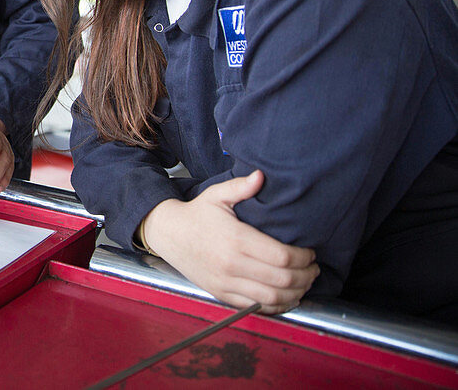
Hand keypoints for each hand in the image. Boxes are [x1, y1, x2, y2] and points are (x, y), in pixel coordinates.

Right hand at [142, 170, 318, 313]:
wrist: (168, 234)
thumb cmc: (196, 215)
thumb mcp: (216, 195)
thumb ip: (241, 187)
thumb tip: (261, 175)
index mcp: (236, 239)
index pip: (282, 256)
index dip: (304, 257)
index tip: (311, 253)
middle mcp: (232, 264)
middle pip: (282, 279)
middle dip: (306, 276)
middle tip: (314, 269)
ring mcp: (226, 282)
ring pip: (272, 298)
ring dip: (295, 294)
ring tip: (304, 284)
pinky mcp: (221, 293)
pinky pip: (255, 307)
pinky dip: (276, 306)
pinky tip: (286, 297)